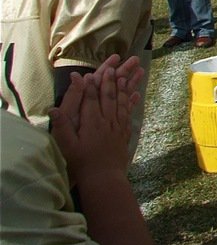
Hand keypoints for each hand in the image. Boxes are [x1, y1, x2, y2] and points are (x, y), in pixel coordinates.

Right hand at [50, 55, 142, 181]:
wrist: (104, 178)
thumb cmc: (81, 162)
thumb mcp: (67, 145)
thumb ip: (62, 125)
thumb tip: (53, 108)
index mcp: (91, 122)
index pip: (91, 99)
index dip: (92, 85)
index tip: (93, 73)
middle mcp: (107, 121)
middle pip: (109, 96)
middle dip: (110, 81)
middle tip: (113, 67)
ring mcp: (118, 126)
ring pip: (121, 102)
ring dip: (124, 87)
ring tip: (125, 74)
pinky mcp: (124, 132)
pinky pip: (129, 112)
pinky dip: (131, 101)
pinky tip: (135, 93)